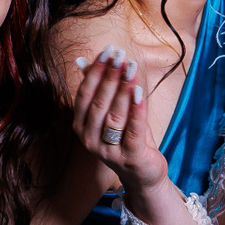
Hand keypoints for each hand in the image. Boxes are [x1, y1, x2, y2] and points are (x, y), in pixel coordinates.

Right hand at [70, 48, 167, 194]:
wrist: (142, 173)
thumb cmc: (126, 138)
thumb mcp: (111, 112)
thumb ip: (98, 88)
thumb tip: (82, 60)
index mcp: (81, 126)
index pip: (85, 94)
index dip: (95, 72)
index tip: (107, 52)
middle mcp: (89, 140)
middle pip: (99, 104)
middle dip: (110, 77)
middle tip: (120, 56)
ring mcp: (108, 151)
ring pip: (114, 116)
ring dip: (123, 90)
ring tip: (131, 69)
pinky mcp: (129, 158)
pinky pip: (133, 130)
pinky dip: (137, 110)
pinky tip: (140, 92)